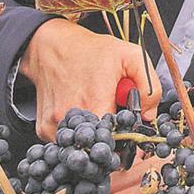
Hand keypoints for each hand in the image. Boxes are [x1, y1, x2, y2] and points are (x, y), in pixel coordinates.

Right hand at [22, 19, 160, 140]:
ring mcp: (54, 126)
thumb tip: (148, 116)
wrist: (53, 46)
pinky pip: (67, 142)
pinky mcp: (44, 129)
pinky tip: (82, 113)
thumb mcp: (131, 57)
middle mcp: (71, 118)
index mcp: (95, 102)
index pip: (117, 140)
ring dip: (94, 135)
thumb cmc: (91, 50)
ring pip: (83, 146)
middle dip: (112, 138)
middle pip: (99, 146)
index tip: (129, 132)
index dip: (127, 140)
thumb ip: (149, 87)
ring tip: (95, 110)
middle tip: (114, 119)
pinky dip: (78, 133)